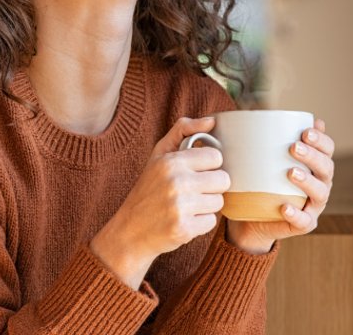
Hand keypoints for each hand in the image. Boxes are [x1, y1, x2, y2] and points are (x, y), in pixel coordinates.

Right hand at [90, 117, 230, 288]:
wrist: (129, 231)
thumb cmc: (148, 190)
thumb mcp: (158, 155)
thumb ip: (183, 131)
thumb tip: (211, 120)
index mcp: (171, 161)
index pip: (216, 157)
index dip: (209, 166)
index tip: (196, 172)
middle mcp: (176, 182)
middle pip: (223, 180)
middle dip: (211, 187)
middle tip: (193, 191)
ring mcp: (180, 207)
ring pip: (219, 202)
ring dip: (206, 206)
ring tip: (187, 206)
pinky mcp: (184, 229)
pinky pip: (211, 222)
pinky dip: (200, 223)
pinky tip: (184, 220)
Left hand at [226, 118, 334, 253]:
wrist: (251, 218)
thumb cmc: (259, 182)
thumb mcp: (260, 159)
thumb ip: (263, 140)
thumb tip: (254, 113)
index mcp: (315, 165)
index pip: (327, 149)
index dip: (321, 140)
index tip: (305, 131)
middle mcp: (320, 184)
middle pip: (326, 168)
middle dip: (313, 156)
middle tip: (293, 147)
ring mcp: (313, 206)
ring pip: (320, 193)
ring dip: (308, 182)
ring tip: (291, 172)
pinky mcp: (303, 224)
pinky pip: (304, 221)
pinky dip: (296, 214)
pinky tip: (285, 207)